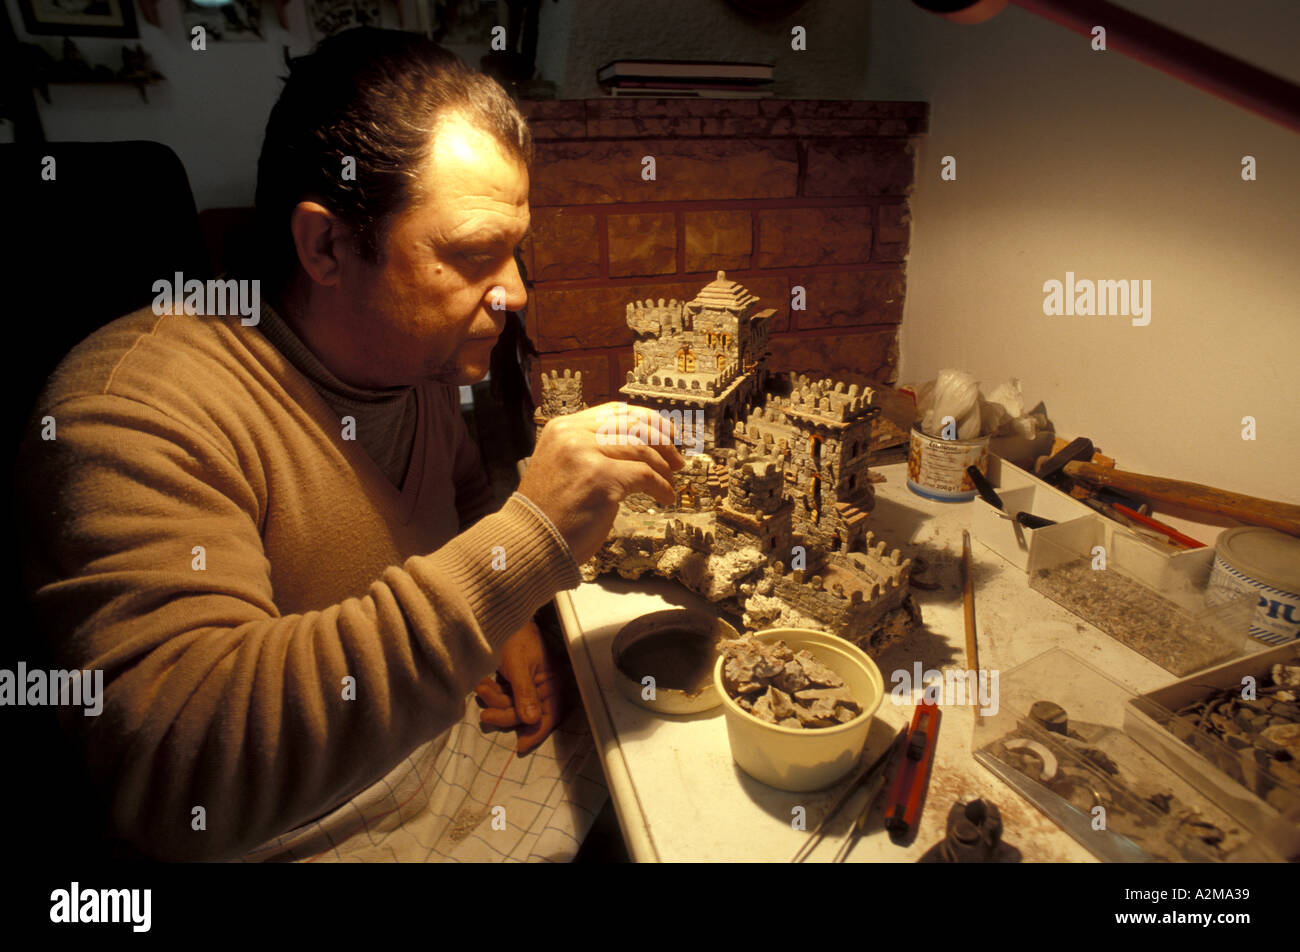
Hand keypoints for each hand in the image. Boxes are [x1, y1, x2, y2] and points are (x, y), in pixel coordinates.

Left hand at [474, 621, 568, 754]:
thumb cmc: (517, 636)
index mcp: (553, 683)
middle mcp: (543, 687)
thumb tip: (531, 721)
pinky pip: (503, 697)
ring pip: (511, 707)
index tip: (520, 746)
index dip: (536, 733)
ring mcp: (527, 685)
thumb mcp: (519, 666)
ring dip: (494, 700)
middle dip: (504, 713)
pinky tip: (482, 683)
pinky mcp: (514, 682)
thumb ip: (525, 694)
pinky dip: (492, 693)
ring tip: (482, 687)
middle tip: (485, 714)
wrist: (501, 615)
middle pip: (525, 714)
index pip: (548, 715)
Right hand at [518, 402, 684, 562]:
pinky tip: (665, 496)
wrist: (530, 542)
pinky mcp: (600, 478)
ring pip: (641, 449)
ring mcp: (585, 453)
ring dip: (663, 466)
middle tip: (677, 459)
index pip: (615, 411)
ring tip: (671, 480)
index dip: (647, 420)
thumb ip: (590, 449)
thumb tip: (635, 445)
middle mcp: (572, 434)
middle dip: (662, 441)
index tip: (667, 433)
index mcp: (563, 427)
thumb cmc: (550, 513)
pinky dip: (661, 486)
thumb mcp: (564, 465)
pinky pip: (644, 475)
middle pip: (632, 425)